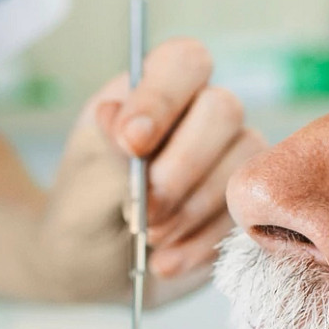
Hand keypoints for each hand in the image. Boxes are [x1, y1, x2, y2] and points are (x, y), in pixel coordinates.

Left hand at [36, 38, 264, 302]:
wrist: (93, 266)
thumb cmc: (84, 212)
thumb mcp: (83, 182)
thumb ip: (109, 154)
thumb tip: (124, 122)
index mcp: (155, 89)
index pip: (184, 62)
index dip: (163, 98)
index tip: (131, 142)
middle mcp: (201, 115)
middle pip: (224, 110)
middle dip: (180, 167)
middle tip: (141, 210)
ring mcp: (230, 158)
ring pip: (240, 166)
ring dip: (190, 211)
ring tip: (148, 238)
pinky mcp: (245, 205)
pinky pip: (245, 216)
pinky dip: (201, 244)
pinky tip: (165, 261)